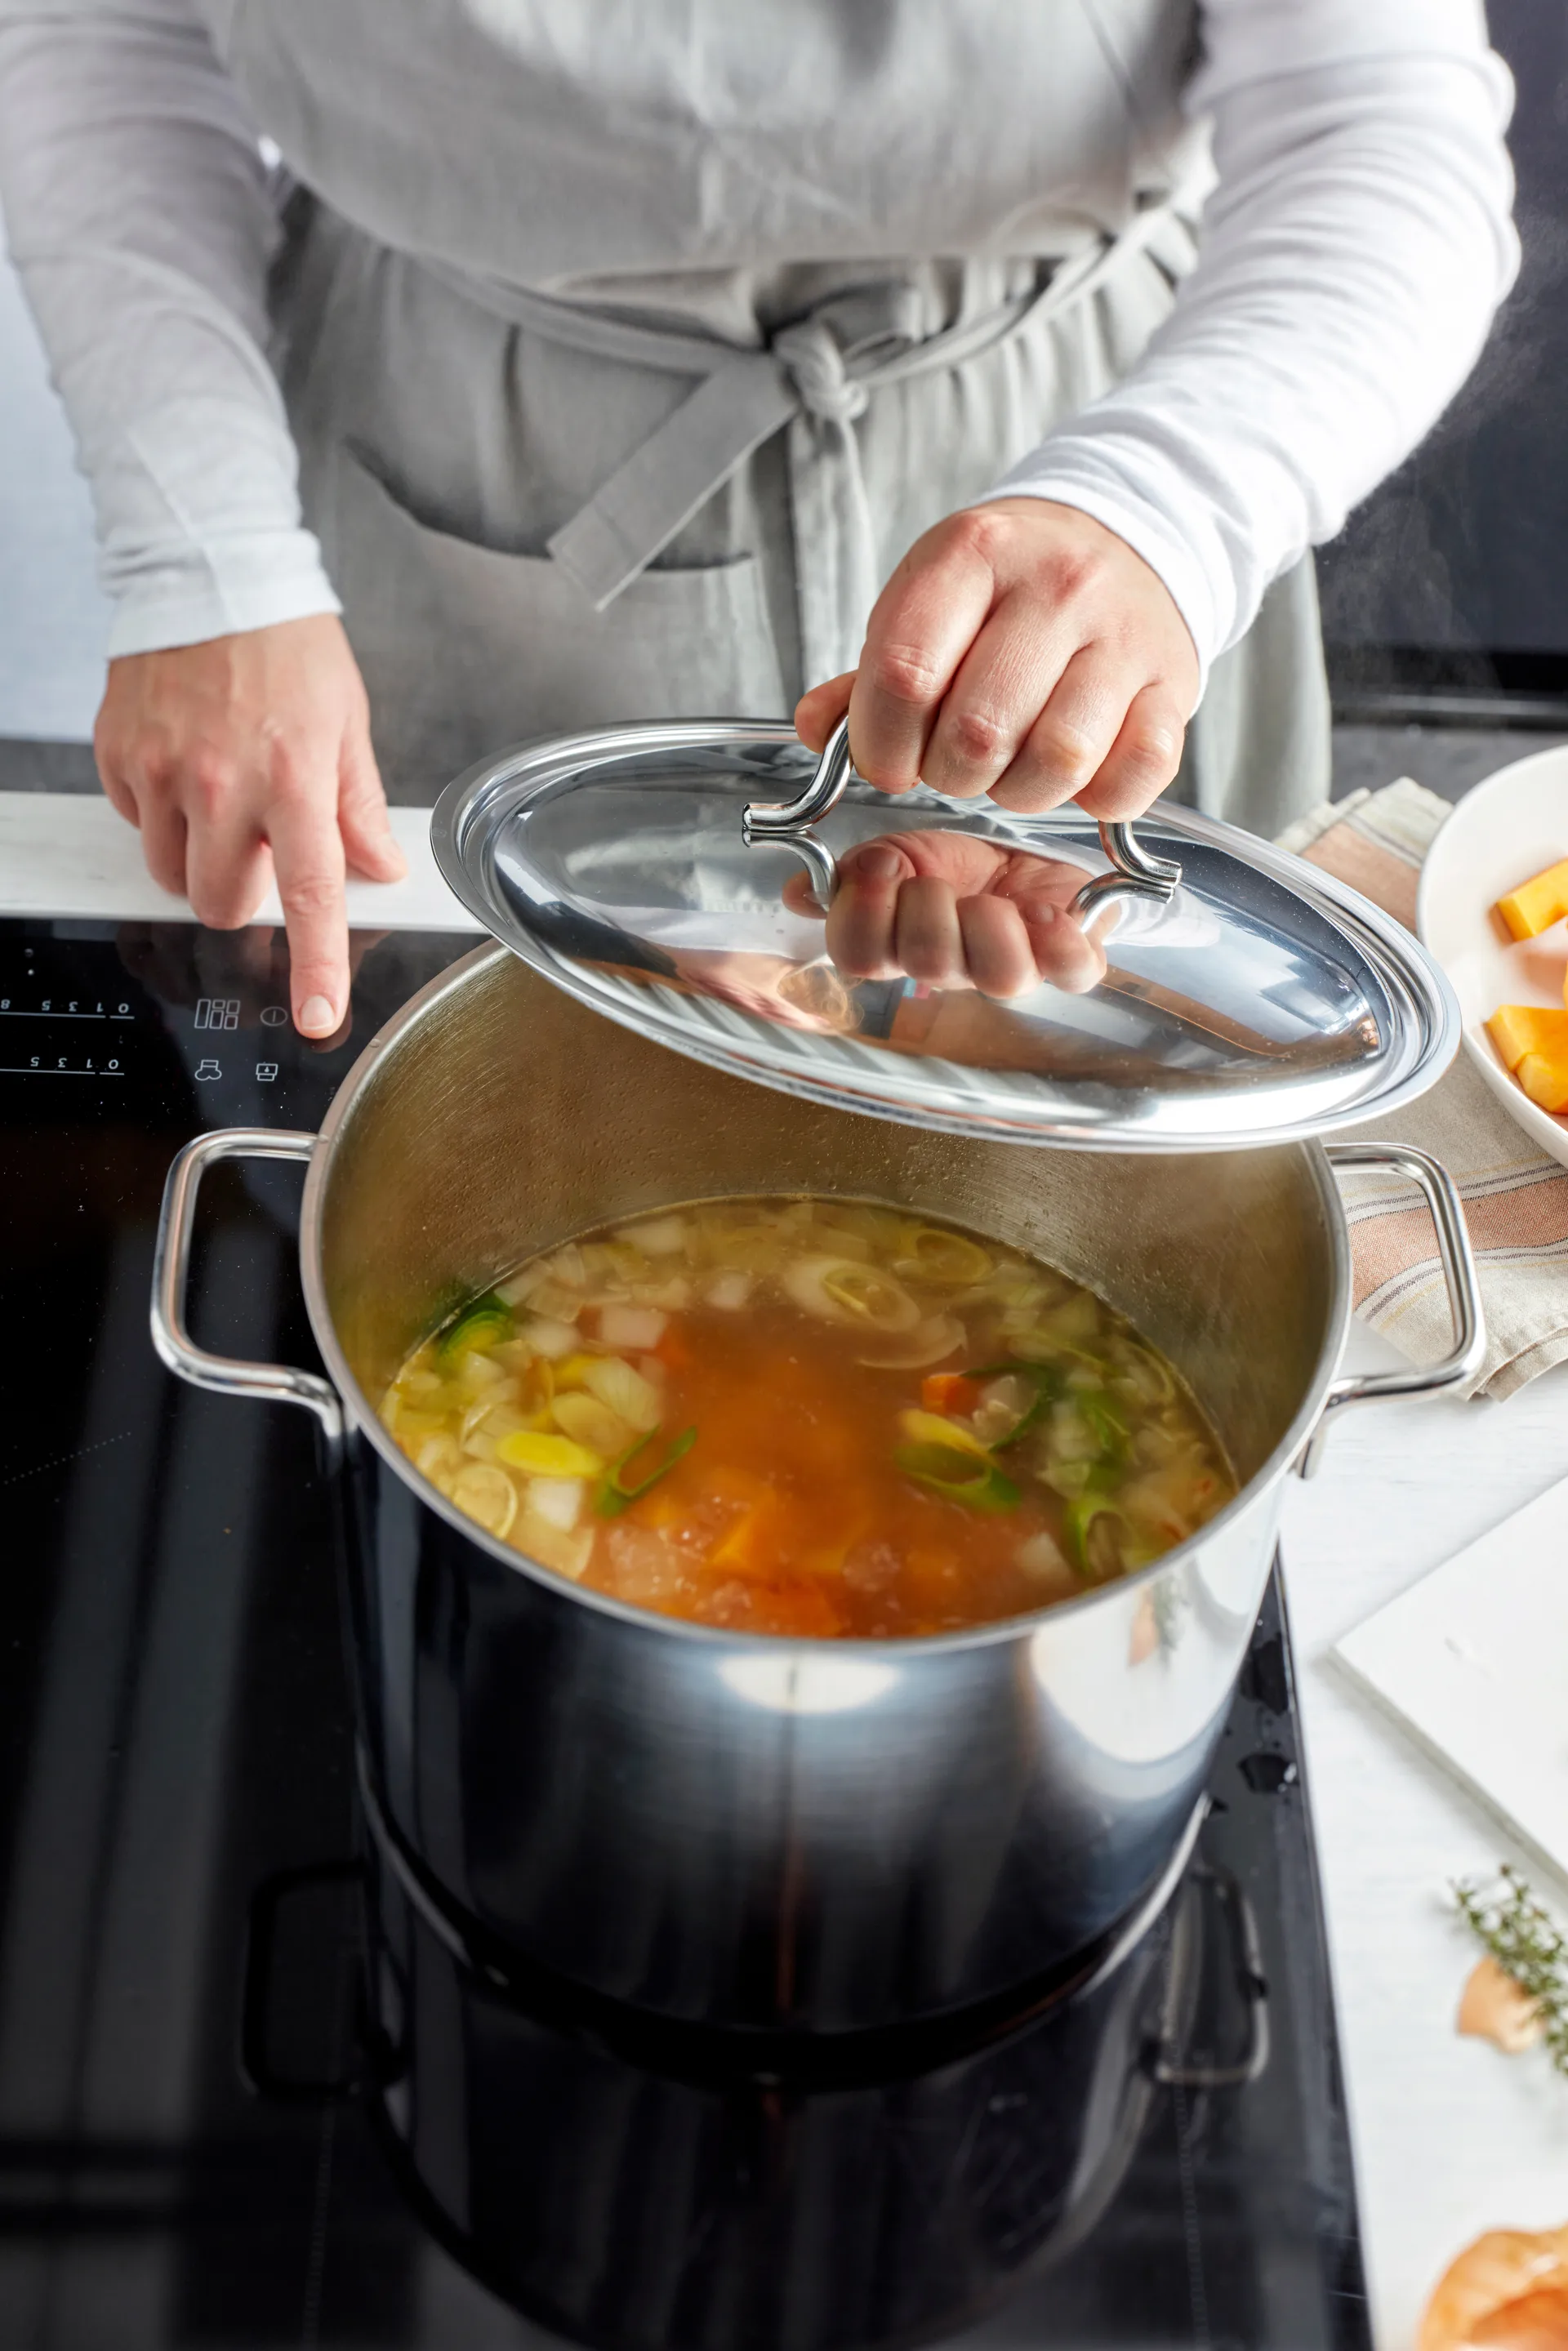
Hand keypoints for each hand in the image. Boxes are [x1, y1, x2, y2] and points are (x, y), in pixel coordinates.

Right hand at [94, 614, 405, 1036]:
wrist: (211, 571)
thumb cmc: (285, 642)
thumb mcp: (346, 723)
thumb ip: (358, 807)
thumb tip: (379, 869)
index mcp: (295, 778)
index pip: (311, 895)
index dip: (317, 966)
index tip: (318, 1015)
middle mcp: (223, 783)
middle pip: (221, 905)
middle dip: (243, 894)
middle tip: (261, 845)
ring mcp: (162, 772)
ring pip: (170, 875)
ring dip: (198, 858)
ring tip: (223, 801)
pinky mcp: (120, 755)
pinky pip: (136, 822)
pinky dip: (160, 811)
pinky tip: (186, 766)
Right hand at [784, 830, 1106, 996]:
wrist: (1026, 858)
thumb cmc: (959, 866)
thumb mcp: (897, 854)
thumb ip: (851, 875)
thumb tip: (798, 894)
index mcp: (897, 945)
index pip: (858, 956)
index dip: (863, 912)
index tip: (879, 867)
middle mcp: (950, 969)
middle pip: (924, 963)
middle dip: (927, 906)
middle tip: (937, 881)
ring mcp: (1009, 968)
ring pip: (999, 976)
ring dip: (989, 924)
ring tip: (991, 899)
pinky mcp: (1068, 960)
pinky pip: (1071, 970)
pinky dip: (1059, 940)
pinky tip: (1045, 912)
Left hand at [796, 498, 1196, 817]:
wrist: (1127, 538)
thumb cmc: (1011, 585)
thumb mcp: (930, 598)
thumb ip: (871, 673)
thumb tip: (819, 731)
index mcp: (972, 554)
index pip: (904, 675)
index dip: (881, 745)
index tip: (886, 761)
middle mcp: (1055, 586)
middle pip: (977, 732)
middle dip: (948, 773)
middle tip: (952, 761)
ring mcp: (1123, 635)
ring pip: (1057, 760)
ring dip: (1020, 791)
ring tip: (1011, 767)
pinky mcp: (1173, 684)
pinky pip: (1135, 774)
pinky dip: (1098, 796)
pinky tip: (1075, 774)